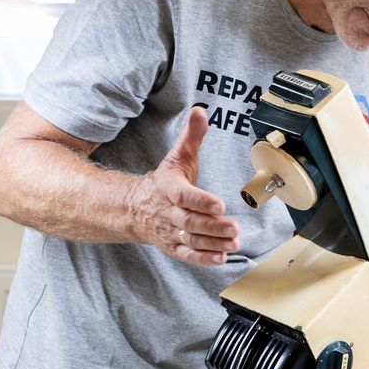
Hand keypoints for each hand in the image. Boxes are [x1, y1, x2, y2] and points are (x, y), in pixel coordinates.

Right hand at [127, 106, 240, 265]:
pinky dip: (204, 258)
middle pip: (190, 221)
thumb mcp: (176, 157)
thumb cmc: (164, 182)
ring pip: (191, 239)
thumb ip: (192, 136)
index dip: (201, 201)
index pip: (185, 196)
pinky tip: (221, 258)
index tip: (219, 204)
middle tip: (233, 228)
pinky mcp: (173, 245)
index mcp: (169, 189)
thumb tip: (200, 111)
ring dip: (213, 243)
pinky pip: (187, 254)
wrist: (135, 208)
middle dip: (212, 226)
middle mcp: (168, 212)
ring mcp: (169, 231)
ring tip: (234, 243)